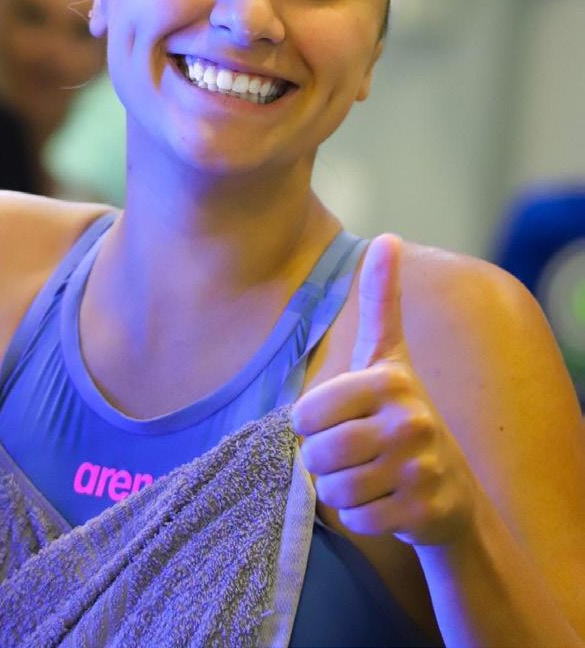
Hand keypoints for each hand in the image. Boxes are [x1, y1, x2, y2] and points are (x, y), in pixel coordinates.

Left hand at [292, 233, 476, 546]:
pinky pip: (356, 519)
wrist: (449, 488)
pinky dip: (360, 516)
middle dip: (322, 460)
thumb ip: (381, 300)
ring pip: (333, 490)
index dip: (309, 423)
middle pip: (317, 453)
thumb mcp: (388, 355)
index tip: (334, 419)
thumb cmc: (401, 413)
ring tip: (366, 475)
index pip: (306, 413)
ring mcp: (420, 465)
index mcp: (388, 378)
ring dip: (338, 490)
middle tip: (351, 453)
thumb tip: (386, 236)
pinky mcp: (424, 508)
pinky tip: (383, 501)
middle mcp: (410, 418)